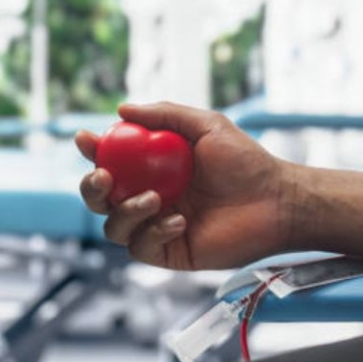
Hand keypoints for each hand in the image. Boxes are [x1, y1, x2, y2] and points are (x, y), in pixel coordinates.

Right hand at [76, 102, 291, 269]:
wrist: (276, 200)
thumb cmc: (247, 162)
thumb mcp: (208, 126)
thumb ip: (166, 115)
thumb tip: (122, 109)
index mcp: (155, 168)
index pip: (113, 161)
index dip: (94, 151)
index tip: (86, 139)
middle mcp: (152, 197)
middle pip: (102, 199)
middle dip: (91, 188)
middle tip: (103, 176)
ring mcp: (159, 226)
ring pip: (113, 227)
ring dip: (123, 212)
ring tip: (154, 198)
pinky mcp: (171, 252)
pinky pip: (140, 248)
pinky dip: (152, 233)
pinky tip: (180, 220)